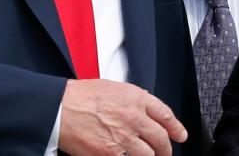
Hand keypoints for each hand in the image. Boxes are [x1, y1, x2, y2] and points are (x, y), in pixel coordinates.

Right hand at [58, 79, 187, 155]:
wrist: (59, 108)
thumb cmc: (80, 96)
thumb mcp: (112, 88)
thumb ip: (131, 99)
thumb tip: (143, 107)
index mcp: (135, 99)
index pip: (165, 115)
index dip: (176, 127)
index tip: (180, 135)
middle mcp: (133, 118)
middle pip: (160, 138)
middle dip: (166, 148)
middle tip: (166, 152)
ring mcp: (123, 138)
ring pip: (149, 154)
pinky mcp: (110, 154)